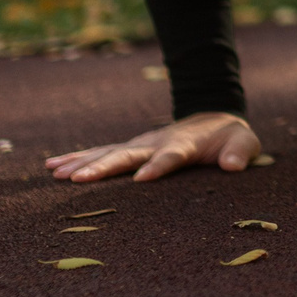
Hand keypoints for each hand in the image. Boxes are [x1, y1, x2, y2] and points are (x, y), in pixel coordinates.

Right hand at [45, 112, 261, 182]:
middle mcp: (156, 143)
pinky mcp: (131, 149)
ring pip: (108, 154)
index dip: (159, 166)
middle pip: (129, 155)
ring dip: (82, 163)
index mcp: (184, 145)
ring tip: (55, 173)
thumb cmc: (230, 137)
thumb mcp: (244, 142)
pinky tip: (52, 167)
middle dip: (104, 167)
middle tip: (78, 179)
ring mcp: (140, 145)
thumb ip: (240, 152)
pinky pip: (101, 154)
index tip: (142, 179)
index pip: (171, 156)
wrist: (213, 117)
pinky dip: (77, 159)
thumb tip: (232, 166)